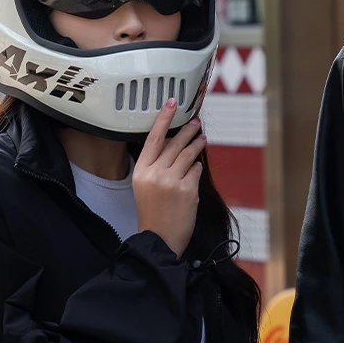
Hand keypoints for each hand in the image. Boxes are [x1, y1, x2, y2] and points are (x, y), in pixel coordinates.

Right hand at [132, 99, 205, 256]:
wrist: (159, 239)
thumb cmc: (153, 212)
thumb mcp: (145, 185)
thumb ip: (156, 164)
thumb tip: (172, 141)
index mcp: (141, 171)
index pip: (153, 138)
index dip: (164, 118)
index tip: (172, 103)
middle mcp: (155, 173)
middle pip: (175, 143)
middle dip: (188, 130)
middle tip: (196, 122)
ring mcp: (173, 181)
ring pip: (189, 154)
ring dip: (197, 144)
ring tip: (202, 138)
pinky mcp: (188, 190)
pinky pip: (197, 170)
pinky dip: (198, 168)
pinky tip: (197, 169)